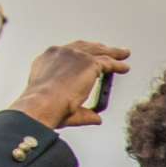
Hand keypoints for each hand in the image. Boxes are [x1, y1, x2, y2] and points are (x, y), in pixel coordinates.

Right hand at [9, 41, 130, 129]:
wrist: (41, 104)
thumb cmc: (45, 108)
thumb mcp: (61, 105)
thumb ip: (83, 112)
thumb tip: (97, 119)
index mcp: (47, 60)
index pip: (68, 54)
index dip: (81, 55)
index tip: (89, 58)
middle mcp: (60, 53)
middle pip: (84, 48)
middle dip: (98, 49)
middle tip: (110, 51)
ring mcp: (75, 56)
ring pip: (98, 51)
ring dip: (112, 53)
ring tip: (123, 54)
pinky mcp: (88, 62)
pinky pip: (108, 62)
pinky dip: (117, 65)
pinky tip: (124, 68)